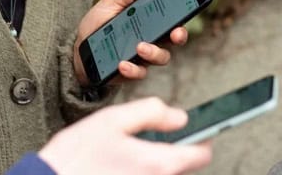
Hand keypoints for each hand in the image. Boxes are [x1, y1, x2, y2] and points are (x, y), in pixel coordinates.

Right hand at [38, 97, 211, 174]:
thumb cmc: (77, 155)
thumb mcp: (113, 120)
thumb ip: (151, 113)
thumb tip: (179, 116)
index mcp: (158, 163)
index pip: (201, 155)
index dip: (203, 139)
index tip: (199, 130)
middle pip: (182, 167)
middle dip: (175, 151)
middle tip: (151, 138)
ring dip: (155, 163)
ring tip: (127, 153)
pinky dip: (141, 172)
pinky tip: (118, 165)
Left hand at [72, 0, 189, 85]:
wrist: (77, 49)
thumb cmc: (97, 24)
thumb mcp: (110, 3)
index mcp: (149, 19)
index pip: (171, 16)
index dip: (183, 11)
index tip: (187, 6)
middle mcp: (151, 38)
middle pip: (174, 38)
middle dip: (179, 35)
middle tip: (175, 33)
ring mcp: (143, 57)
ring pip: (161, 57)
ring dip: (154, 52)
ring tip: (139, 47)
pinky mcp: (131, 72)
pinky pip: (139, 73)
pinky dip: (132, 69)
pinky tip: (122, 64)